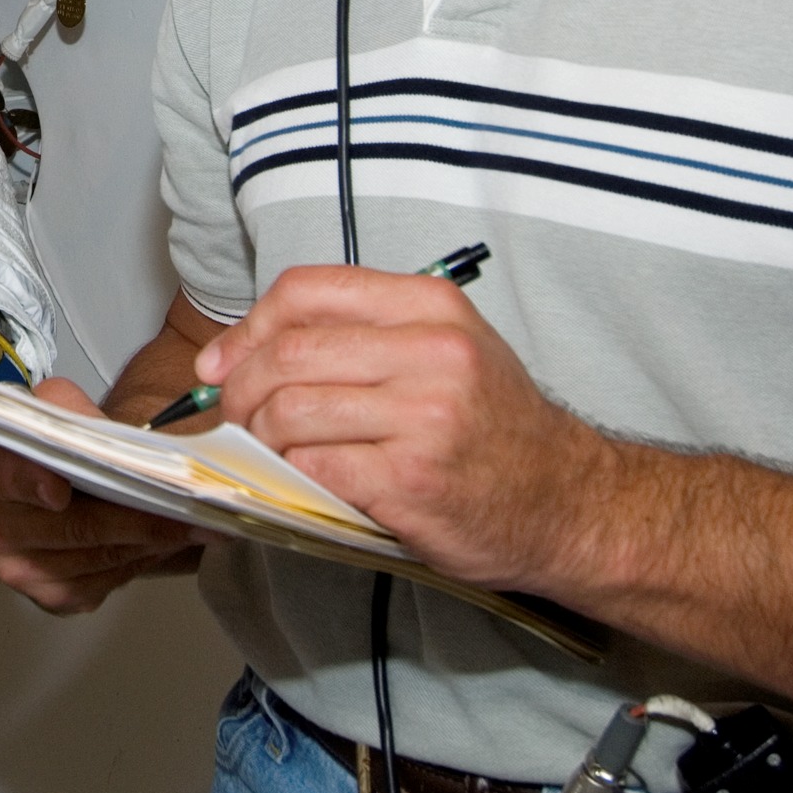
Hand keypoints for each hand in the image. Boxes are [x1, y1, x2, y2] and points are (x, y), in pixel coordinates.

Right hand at [0, 378, 212, 614]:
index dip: (34, 484)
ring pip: (98, 560)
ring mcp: (21, 572)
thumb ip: (70, 412)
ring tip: (189, 524)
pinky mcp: (52, 598)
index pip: (7, 479)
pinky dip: (140, 562)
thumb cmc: (46, 443)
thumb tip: (106, 440)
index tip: (60, 490)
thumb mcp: (51, 406)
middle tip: (180, 507)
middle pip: (72, 528)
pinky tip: (162, 542)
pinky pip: (106, 583)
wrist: (43, 481)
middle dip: (132, 517)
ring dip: (148, 543)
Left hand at [196, 264, 614, 588]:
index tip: (224, 362)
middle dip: (239, 388)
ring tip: (268, 451)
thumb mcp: (445, 350)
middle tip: (233, 415)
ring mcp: (424, 416)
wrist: (569, 502)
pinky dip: (291, 475)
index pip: (307, 290)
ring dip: (260, 436)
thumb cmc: (495, 428)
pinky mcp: (411, 480)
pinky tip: (304, 480)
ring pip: (291, 410)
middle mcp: (432, 351)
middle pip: (288, 352)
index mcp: (431, 306)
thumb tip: (243, 353)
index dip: (248, 326)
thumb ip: (359, 337)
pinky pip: (314, 467)